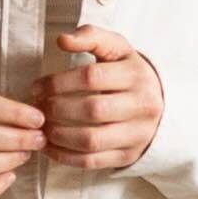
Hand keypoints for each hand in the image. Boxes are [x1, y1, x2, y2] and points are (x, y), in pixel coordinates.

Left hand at [33, 27, 163, 172]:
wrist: (161, 104)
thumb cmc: (128, 74)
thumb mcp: (117, 48)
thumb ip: (91, 37)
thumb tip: (62, 40)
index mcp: (136, 75)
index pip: (91, 77)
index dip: (58, 82)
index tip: (37, 87)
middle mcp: (142, 105)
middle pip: (92, 110)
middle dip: (56, 109)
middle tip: (37, 108)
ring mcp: (138, 134)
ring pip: (91, 140)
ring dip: (58, 135)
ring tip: (41, 127)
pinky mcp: (128, 156)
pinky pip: (92, 161)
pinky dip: (65, 156)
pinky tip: (50, 146)